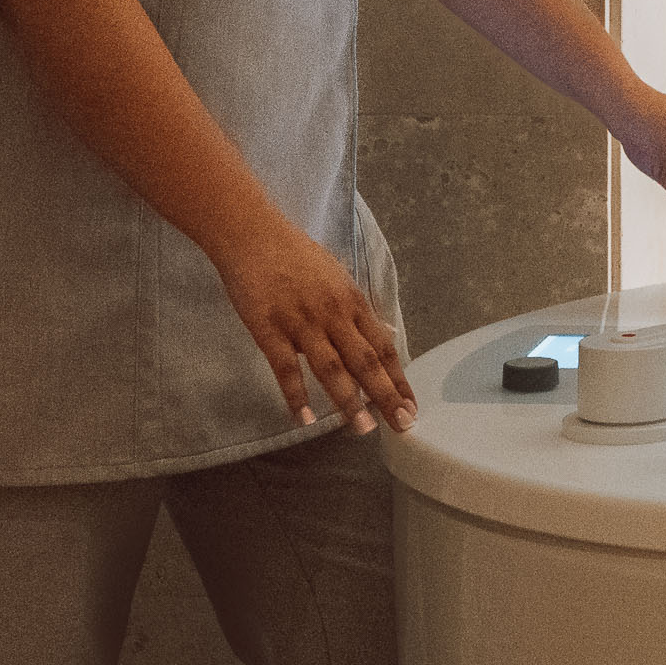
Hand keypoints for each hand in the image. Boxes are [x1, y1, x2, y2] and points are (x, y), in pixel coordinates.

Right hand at [214, 221, 417, 433]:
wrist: (253, 235)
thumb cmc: (296, 256)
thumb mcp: (338, 277)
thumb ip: (358, 309)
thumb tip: (383, 333)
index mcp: (354, 302)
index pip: (384, 347)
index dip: (399, 378)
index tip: (412, 404)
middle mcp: (334, 314)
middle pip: (366, 361)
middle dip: (386, 396)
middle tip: (402, 424)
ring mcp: (302, 322)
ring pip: (332, 368)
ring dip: (348, 401)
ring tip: (361, 429)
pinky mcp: (269, 328)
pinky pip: (285, 367)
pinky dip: (296, 394)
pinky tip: (305, 418)